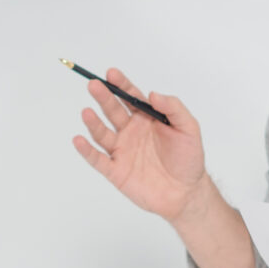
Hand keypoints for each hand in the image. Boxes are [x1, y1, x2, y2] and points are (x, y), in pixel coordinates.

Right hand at [71, 70, 211, 222]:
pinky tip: (79, 140)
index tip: (111, 73)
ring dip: (93, 122)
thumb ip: (173, 108)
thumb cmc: (189, 160)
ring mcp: (122, 151)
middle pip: (112, 111)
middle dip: (103, 97)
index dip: (121, 84)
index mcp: (146, 119)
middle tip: (94, 84)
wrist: (186, 193)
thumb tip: (153, 94)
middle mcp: (131, 132)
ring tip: (87, 112)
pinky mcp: (116, 171)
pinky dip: (86, 151)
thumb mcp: (189, 128)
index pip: (130, 97)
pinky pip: (98, 159)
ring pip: (102, 133)